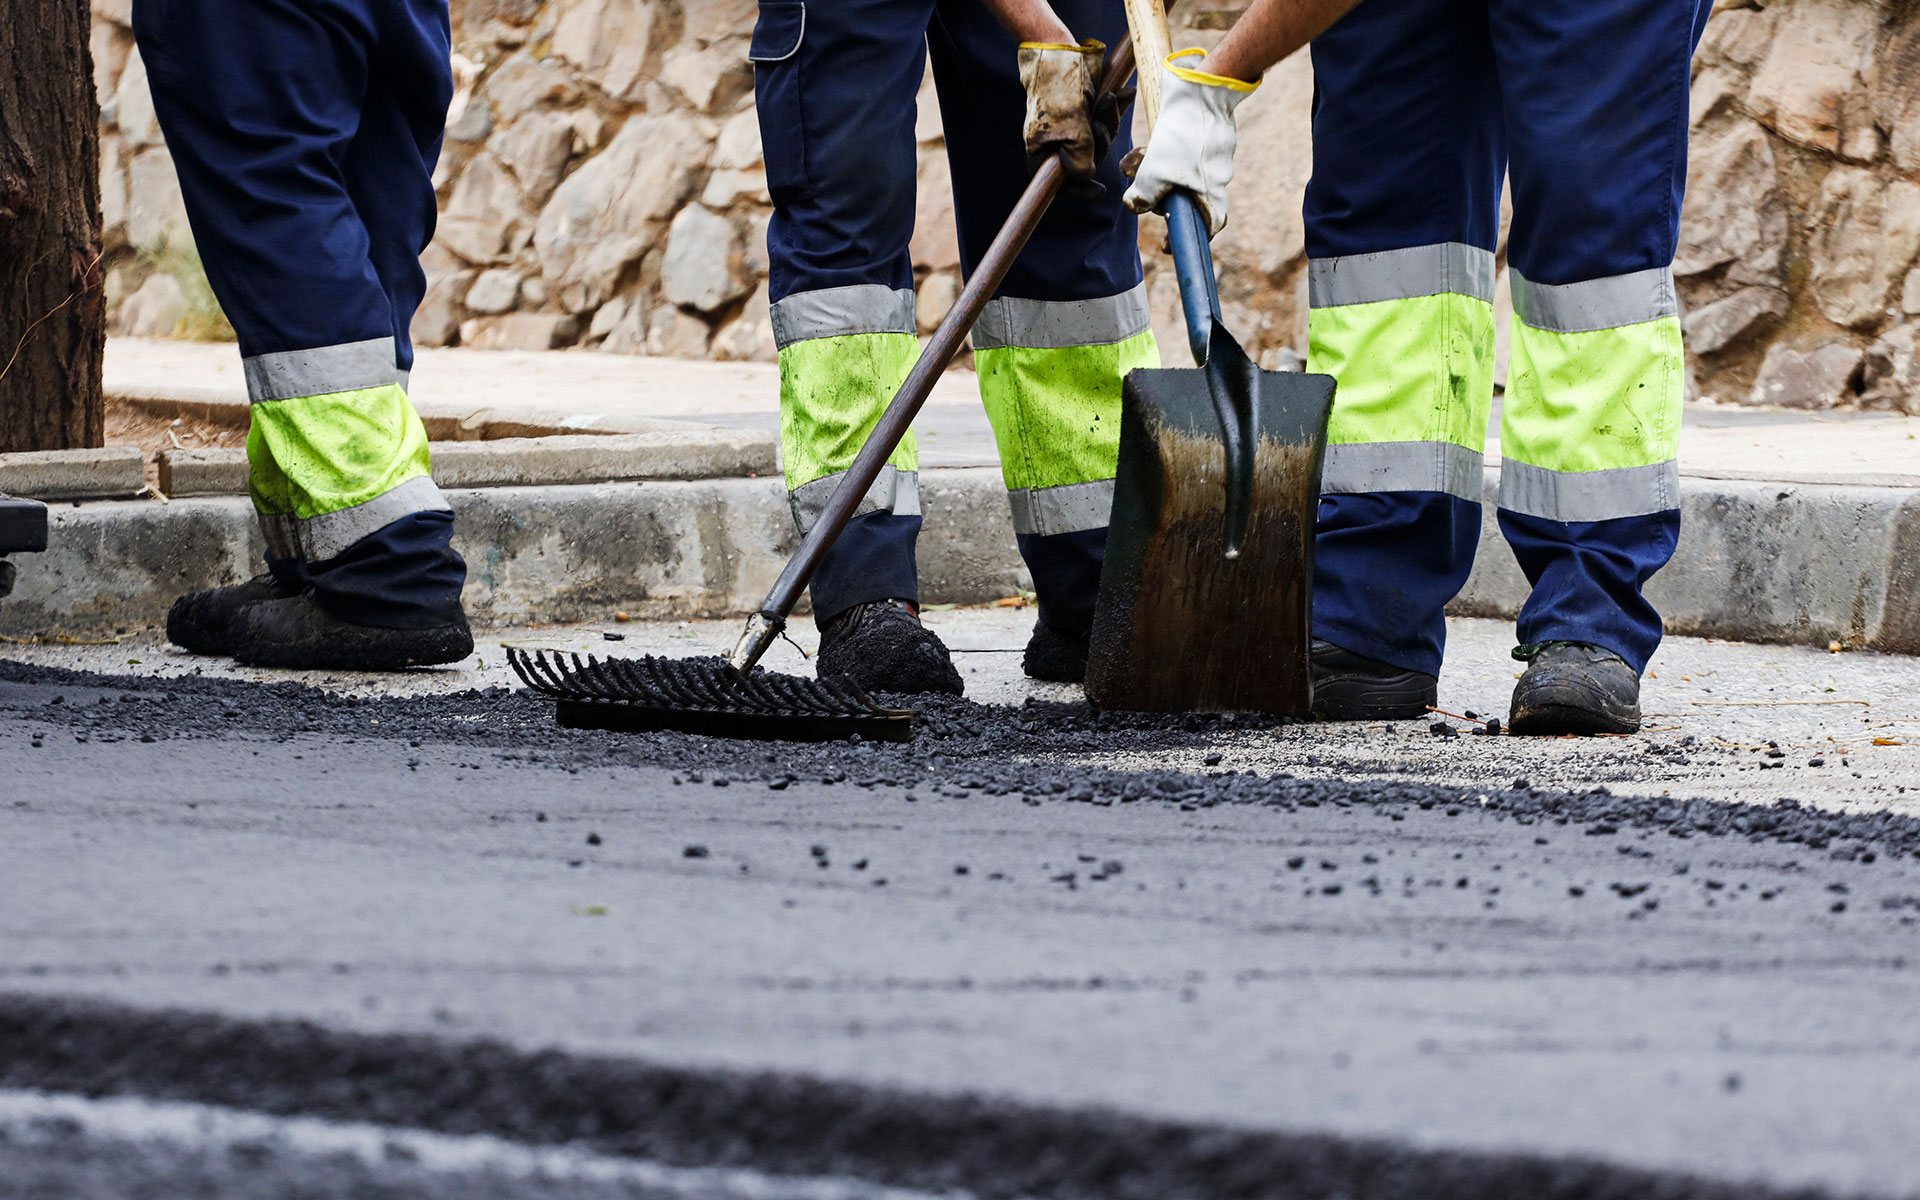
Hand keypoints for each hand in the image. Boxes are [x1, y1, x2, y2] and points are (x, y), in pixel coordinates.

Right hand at [1018, 40, 1112, 201]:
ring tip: (1108, 99)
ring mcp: (1073, 127)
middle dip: (1100, 143)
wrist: (1061, 50)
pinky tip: (1123, 94)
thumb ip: (1079, 157)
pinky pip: (1106, 119)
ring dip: (1109, 120)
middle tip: (1097, 123)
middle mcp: (1057, 143)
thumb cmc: (1060, 88)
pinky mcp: (1087, 111)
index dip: (1079, 191)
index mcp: (1043, 152)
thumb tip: (1086, 177)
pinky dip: (1116, 108)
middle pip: (1087, 161)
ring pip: (1100, 139)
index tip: (1099, 192)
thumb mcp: (1070, 127)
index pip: (1060, 184)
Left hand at [1122, 50, 1257, 235]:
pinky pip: (1187, 149)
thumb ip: (1144, 195)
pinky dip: (1170, 147)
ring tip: (1144, 154)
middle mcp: (1218, 176)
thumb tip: (1135, 206)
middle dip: (1163, 194)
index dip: (1192, 238)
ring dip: (1161, 167)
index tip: (1169, 245)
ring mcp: (1216, 154)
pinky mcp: (1210, 133)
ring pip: (1185, 171)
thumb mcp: (1155, 172)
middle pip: (1190, 197)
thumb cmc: (1182, 134)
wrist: (1203, 87)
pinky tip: (1159, 135)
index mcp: (1212, 191)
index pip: (1209, 225)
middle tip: (1144, 183)